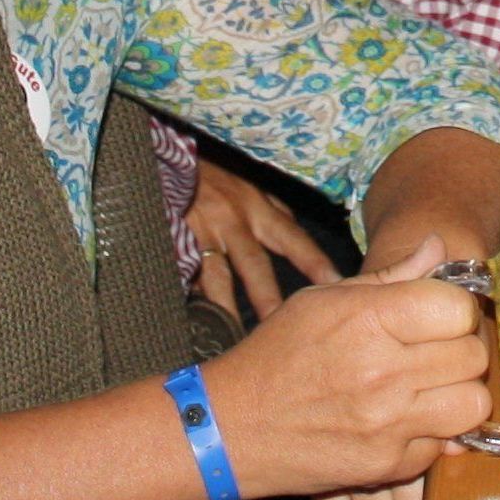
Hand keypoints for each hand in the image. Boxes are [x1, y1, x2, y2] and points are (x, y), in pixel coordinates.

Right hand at [189, 160, 338, 322]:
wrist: (165, 160)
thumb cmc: (212, 176)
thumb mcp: (248, 188)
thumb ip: (272, 215)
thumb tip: (295, 238)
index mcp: (258, 207)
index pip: (294, 239)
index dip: (315, 262)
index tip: (335, 284)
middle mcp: (234, 220)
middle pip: (255, 267)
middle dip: (269, 300)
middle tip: (284, 327)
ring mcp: (202, 232)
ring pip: (217, 278)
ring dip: (226, 309)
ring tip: (231, 338)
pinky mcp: (174, 240)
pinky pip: (183, 273)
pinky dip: (188, 296)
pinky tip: (190, 320)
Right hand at [199, 236, 487, 499]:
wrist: (234, 428)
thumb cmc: (279, 353)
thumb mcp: (325, 298)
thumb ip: (392, 275)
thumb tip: (437, 244)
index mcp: (369, 319)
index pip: (458, 308)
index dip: (455, 308)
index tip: (438, 314)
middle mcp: (384, 372)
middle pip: (473, 355)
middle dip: (462, 349)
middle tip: (437, 351)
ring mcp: (388, 424)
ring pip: (472, 406)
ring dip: (459, 394)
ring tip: (434, 386)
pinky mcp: (388, 466)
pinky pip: (444, 446)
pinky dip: (433, 434)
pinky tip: (407, 420)